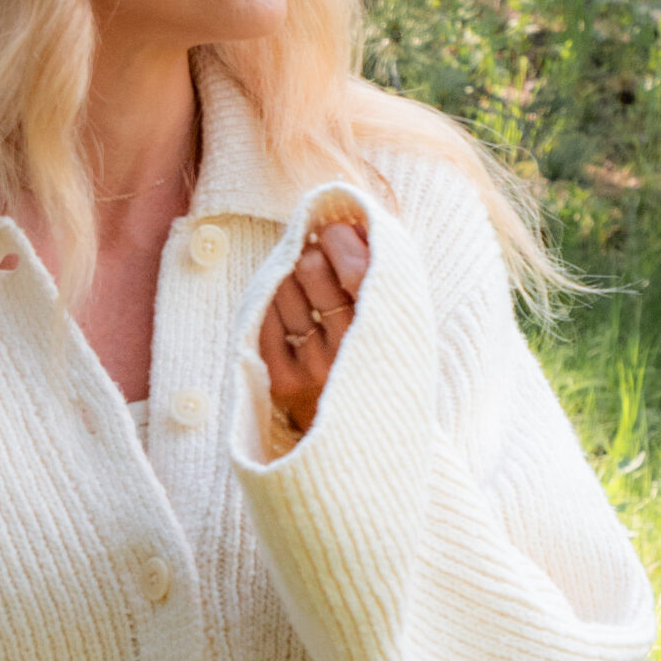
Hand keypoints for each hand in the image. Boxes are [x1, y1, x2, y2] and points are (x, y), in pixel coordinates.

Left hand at [259, 219, 368, 437]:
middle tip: (317, 260)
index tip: (336, 231)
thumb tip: (348, 219)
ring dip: (290, 278)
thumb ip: (380, 270)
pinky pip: (264, 320)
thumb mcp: (397, 320)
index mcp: (385, 332)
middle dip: (312, 254)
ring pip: (283, 288)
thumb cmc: (377, 362)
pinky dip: (271, 306)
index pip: (356, 268)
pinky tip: (286, 312)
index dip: (341, 238)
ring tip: (305, 292)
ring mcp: (313, 369)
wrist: (363, 441)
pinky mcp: (282, 383)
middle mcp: (348, 352)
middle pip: (312, 269)